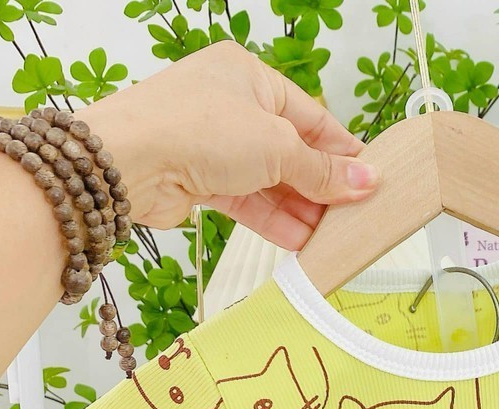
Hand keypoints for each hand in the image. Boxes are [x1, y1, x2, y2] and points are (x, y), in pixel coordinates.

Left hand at [86, 41, 378, 248]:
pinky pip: (249, 203)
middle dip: (322, 187)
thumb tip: (365, 181)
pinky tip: (303, 242)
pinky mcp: (202, 182)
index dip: (342, 151)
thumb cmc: (197, 128)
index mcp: (250, 76)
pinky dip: (275, 222)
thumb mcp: (277, 146)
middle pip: (292, 153)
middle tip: (354, 215)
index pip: (311, 117)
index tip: (370, 179)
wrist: (128, 162)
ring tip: (333, 236)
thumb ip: (322, 171)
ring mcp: (215, 146)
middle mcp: (232, 107)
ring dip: (301, 211)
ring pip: (271, 183)